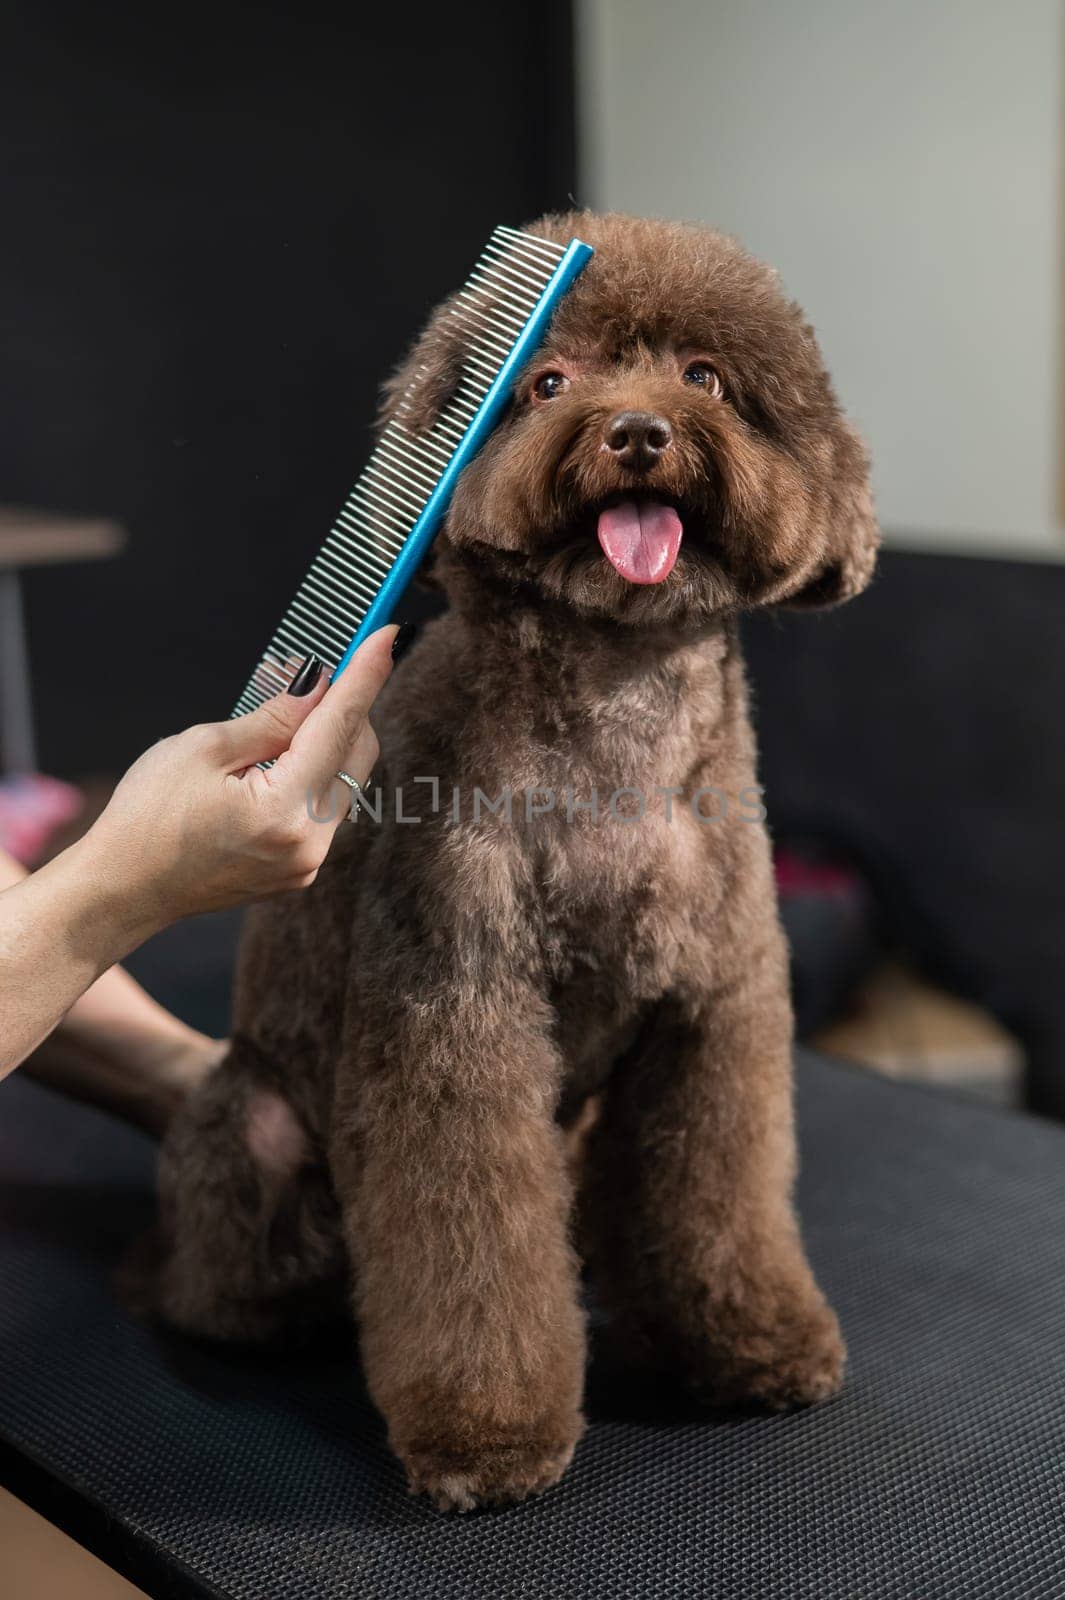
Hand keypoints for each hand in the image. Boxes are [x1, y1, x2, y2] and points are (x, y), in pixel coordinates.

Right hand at [80, 626, 396, 937]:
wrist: (126, 887)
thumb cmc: (148, 817)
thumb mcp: (202, 748)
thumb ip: (272, 718)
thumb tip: (319, 688)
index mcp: (283, 810)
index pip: (340, 727)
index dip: (364, 675)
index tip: (386, 635)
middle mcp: (309, 843)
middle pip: (358, 754)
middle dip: (344, 709)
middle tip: (313, 677)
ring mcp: (308, 863)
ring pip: (345, 781)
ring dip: (325, 744)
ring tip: (272, 733)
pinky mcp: (300, 869)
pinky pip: (326, 808)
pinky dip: (312, 776)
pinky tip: (271, 767)